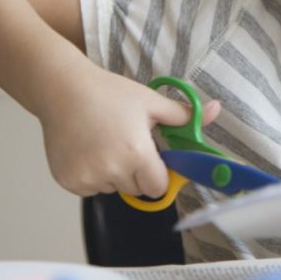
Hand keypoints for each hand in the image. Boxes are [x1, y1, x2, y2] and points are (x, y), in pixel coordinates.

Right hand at [38, 67, 220, 197]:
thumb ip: (185, 114)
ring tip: (103, 143)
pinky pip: (90, 189)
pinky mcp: (68, 181)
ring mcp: (88, 178)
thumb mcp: (151, 101)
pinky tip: (87, 150)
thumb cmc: (110, 93)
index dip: (158, 174)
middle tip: (125, 144)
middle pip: (136, 190)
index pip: (158, 187)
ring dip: (113, 174)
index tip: (152, 158)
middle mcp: (112, 171)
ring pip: (113, 189)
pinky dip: (92, 176)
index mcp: (137, 154)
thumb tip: (217, 109)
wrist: (63, 90)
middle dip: (137, 173)